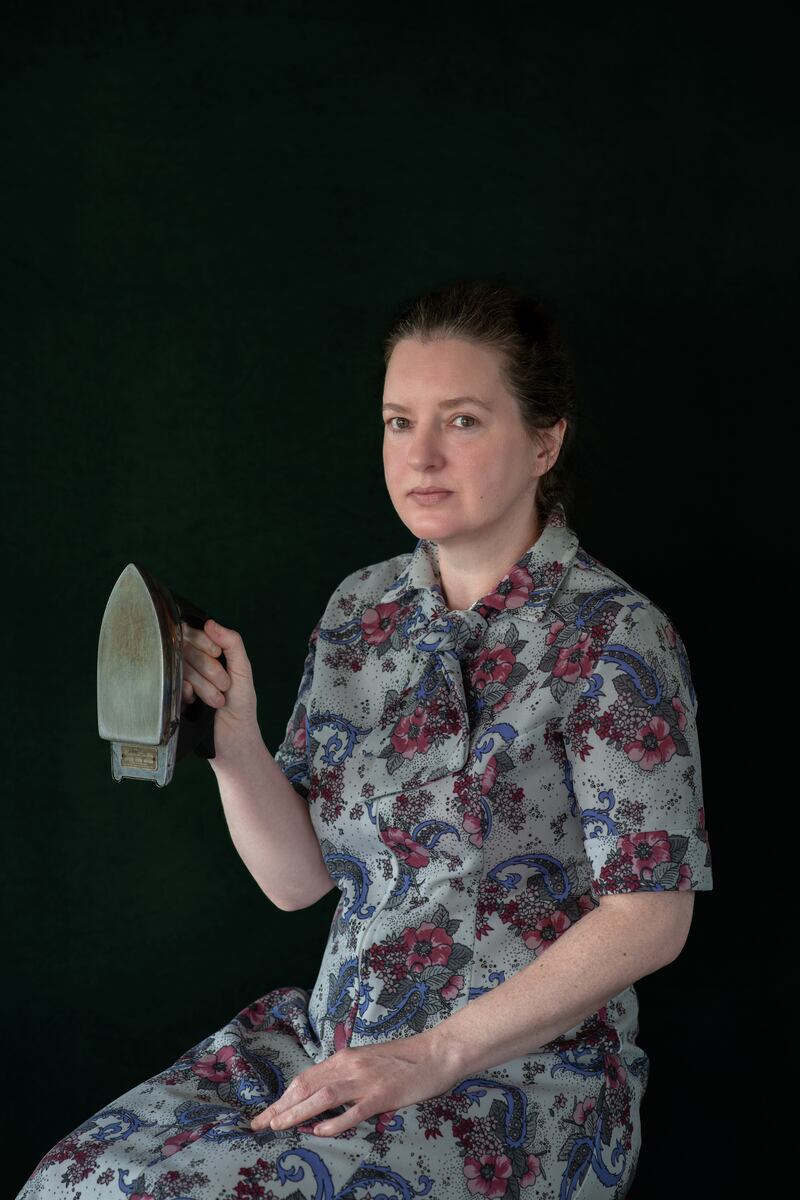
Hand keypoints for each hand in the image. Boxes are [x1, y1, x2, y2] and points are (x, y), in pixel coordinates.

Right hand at [180, 619, 258, 750]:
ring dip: (204, 686)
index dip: (206, 644)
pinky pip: (172, 683)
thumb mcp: (242, 670)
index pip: (196, 633)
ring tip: (217, 701)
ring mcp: (181, 678)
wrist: (233, 738)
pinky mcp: (172, 694)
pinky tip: (196, 703)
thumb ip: (232, 643)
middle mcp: (193, 662)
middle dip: (210, 670)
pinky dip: (188, 693)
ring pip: (181, 667)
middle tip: (224, 687)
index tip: (218, 656)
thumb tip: (210, 623)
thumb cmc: (241, 704)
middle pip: (187, 649)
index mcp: (210, 653)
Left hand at [249, 1032, 458, 1137]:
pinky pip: (353, 1111)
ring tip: (278, 1127)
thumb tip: (322, 1095)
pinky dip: (334, 1122)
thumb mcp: (368, 1061)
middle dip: (281, 1107)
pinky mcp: (382, 1094)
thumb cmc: (404, 1058)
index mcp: (345, 1057)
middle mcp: (350, 1065)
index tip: (266, 1113)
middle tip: (260, 1124)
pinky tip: (319, 1132)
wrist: (436, 1052)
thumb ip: (346, 1074)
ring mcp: (366, 1080)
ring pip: (323, 1097)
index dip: (283, 1097)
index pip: (305, 1078)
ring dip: (297, 1113)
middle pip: (307, 1086)